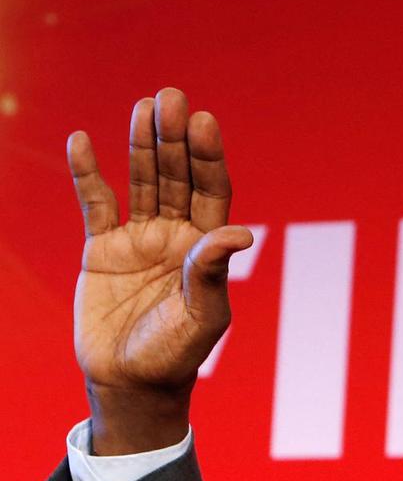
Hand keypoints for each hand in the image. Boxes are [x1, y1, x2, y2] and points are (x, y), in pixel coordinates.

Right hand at [71, 87, 252, 453]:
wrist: (130, 383)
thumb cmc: (176, 355)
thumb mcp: (202, 316)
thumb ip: (212, 273)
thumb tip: (240, 232)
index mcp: (207, 249)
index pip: (212, 192)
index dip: (208, 157)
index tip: (203, 121)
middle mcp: (176, 236)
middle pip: (178, 177)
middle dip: (174, 139)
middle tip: (171, 97)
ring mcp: (139, 239)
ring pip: (142, 181)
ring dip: (141, 145)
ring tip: (144, 105)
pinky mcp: (102, 249)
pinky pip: (95, 203)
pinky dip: (88, 173)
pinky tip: (84, 141)